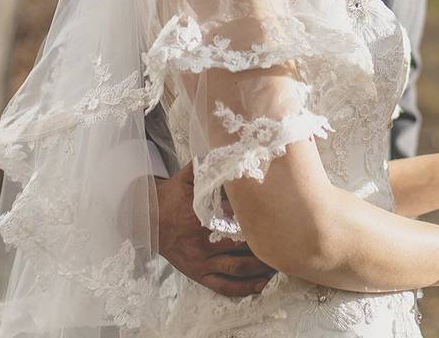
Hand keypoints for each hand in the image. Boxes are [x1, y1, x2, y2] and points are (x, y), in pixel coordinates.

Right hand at [155, 163, 274, 295]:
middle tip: (290, 240)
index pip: (237, 218)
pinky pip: (224, 286)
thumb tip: (230, 150)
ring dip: (261, 268)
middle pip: (243, 246)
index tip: (280, 214)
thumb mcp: (187, 177)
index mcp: (202, 216)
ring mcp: (201, 261)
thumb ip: (207, 165)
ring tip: (282, 262)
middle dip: (267, 245)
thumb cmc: (174, 196)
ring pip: (238, 268)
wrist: (148, 219)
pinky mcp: (199, 274)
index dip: (259, 218)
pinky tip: (262, 284)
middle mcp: (203, 241)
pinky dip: (244, 288)